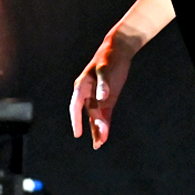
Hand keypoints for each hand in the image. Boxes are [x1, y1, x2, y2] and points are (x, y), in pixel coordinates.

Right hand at [69, 33, 133, 148]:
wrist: (118, 49)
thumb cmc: (108, 57)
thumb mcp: (105, 69)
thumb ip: (103, 83)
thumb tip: (101, 97)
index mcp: (82, 86)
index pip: (76, 107)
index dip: (76, 120)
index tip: (77, 133)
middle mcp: (88, 94)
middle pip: (89, 115)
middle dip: (92, 129)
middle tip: (97, 144)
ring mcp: (98, 97)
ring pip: (96, 116)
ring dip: (98, 129)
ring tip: (100, 143)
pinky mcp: (108, 98)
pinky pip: (105, 113)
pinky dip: (106, 123)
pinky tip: (105, 133)